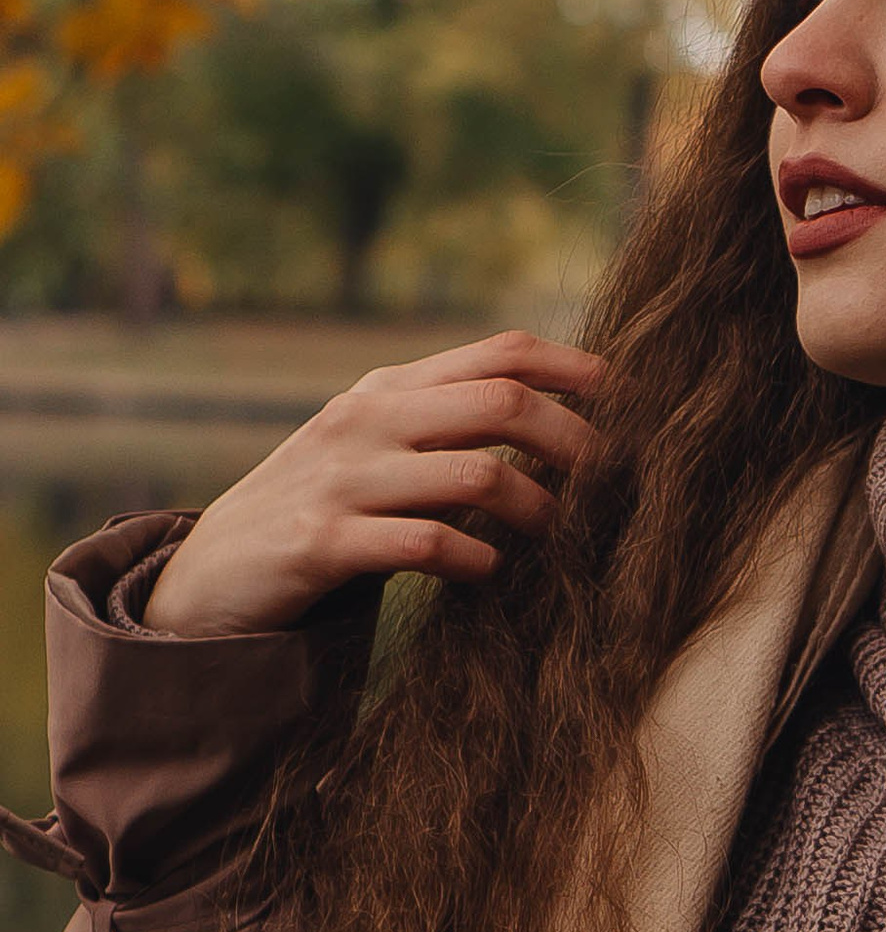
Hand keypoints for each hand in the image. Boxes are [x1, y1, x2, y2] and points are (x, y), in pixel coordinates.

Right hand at [143, 331, 602, 635]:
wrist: (207, 579)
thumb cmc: (318, 514)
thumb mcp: (375, 452)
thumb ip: (445, 430)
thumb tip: (564, 429)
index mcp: (385, 389)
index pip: (498, 352)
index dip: (574, 368)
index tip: (631, 399)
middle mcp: (365, 420)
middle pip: (503, 404)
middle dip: (577, 443)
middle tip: (614, 484)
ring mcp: (341, 479)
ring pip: (477, 474)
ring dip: (537, 510)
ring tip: (558, 538)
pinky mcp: (320, 542)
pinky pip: (425, 543)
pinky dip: (475, 560)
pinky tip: (490, 574)